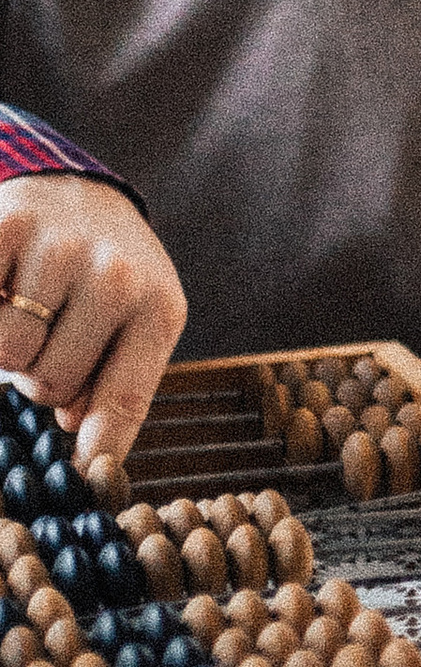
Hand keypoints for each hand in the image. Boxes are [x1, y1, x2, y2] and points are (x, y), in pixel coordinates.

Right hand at [0, 175, 187, 465]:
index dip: (95, 449)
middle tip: (49, 342)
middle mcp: (116, 276)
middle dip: (41, 378)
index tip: (80, 477)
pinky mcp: (6, 225)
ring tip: (27, 314)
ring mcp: (59, 249)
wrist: (77, 189)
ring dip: (8, 348)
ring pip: (7, 353)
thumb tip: (79, 446)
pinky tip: (2, 290)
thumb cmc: (107, 274)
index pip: (123, 401)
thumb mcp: (137, 323)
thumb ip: (116, 385)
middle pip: (51, 385)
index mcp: (158, 308)